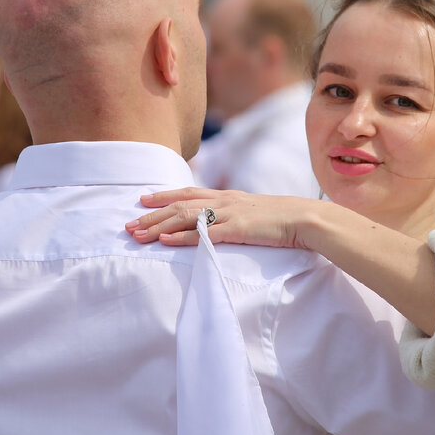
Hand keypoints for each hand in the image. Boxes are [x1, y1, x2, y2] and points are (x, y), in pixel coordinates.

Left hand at [125, 187, 319, 249]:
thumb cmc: (283, 219)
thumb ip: (235, 214)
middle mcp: (224, 201)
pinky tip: (166, 243)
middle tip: (128, 225)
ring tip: (138, 236)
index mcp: (228, 196)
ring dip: (159, 227)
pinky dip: (182, 238)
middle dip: (152, 215)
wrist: (306, 219)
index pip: (188, 192)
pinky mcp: (238, 230)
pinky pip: (204, 235)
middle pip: (180, 205)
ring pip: (186, 218)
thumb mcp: (254, 211)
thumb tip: (218, 223)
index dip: (163, 195)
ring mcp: (230, 214)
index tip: (142, 200)